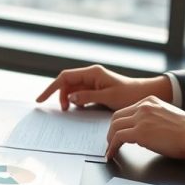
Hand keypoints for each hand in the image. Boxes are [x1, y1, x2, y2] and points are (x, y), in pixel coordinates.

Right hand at [36, 64, 171, 110]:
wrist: (144, 94)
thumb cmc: (129, 94)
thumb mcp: (108, 97)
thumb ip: (88, 97)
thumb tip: (70, 98)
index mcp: (92, 73)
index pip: (65, 77)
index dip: (51, 88)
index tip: (41, 99)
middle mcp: (91, 75)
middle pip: (67, 83)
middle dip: (60, 95)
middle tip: (62, 110)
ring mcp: (93, 82)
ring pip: (72, 89)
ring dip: (68, 99)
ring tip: (70, 110)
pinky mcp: (96, 89)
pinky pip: (80, 94)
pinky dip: (76, 101)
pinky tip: (79, 108)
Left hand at [105, 96, 184, 159]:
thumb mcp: (168, 116)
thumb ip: (155, 119)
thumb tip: (147, 132)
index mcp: (151, 101)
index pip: (127, 110)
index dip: (121, 123)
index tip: (118, 132)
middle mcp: (144, 106)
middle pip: (117, 116)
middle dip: (112, 130)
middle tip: (111, 141)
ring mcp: (141, 118)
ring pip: (115, 126)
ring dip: (110, 139)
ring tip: (110, 149)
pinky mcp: (140, 132)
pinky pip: (118, 138)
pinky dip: (112, 147)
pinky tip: (112, 154)